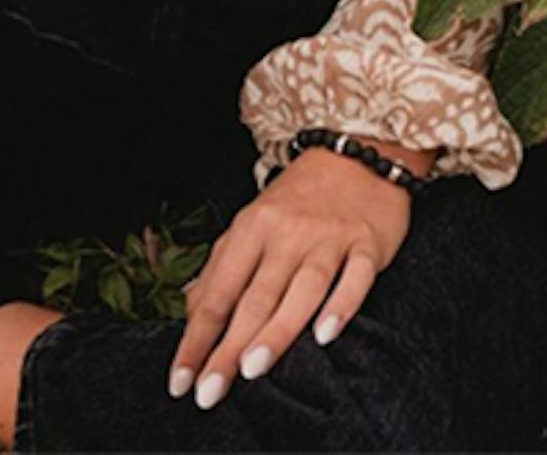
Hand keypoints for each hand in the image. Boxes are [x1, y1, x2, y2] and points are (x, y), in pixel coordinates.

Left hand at [169, 147, 414, 408]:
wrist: (357, 154)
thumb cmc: (299, 200)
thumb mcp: (253, 224)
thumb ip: (223, 267)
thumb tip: (191, 312)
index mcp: (251, 228)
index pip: (218, 293)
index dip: (196, 339)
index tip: (180, 381)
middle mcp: (287, 233)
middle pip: (255, 297)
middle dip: (229, 347)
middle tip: (209, 392)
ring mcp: (328, 237)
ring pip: (301, 289)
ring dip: (276, 330)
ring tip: (252, 369)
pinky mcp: (366, 243)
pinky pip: (354, 278)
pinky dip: (341, 306)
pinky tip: (326, 335)